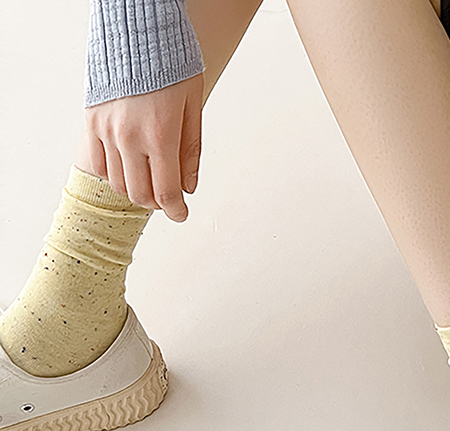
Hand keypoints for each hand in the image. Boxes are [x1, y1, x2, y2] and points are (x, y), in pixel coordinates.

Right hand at [80, 73, 203, 221]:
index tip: (181, 215)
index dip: (176, 210)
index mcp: (161, 135)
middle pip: (141, 194)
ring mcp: (107, 130)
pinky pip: (98, 164)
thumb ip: (190, 152)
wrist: (137, 32)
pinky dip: (113, 174)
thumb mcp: (193, 108)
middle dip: (158, 203)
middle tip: (168, 198)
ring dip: (136, 190)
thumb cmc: (172, 66)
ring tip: (150, 182)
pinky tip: (128, 168)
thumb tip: (189, 187)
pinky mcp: (92, 122)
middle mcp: (130, 137)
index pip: (167, 191)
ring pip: (119, 183)